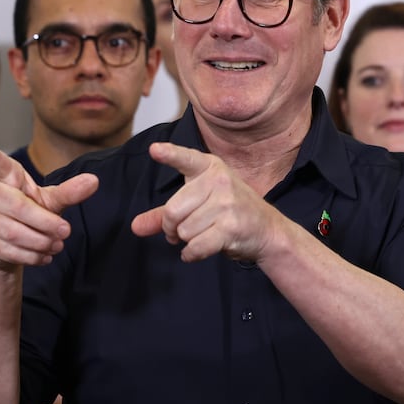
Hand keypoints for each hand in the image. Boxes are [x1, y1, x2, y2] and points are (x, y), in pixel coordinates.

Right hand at [0, 142, 98, 271]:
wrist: (5, 244)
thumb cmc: (27, 212)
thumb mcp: (48, 200)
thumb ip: (68, 192)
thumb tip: (94, 181)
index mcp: (3, 175)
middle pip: (17, 207)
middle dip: (45, 223)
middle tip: (65, 232)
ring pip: (11, 232)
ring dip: (39, 242)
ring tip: (56, 245)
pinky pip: (5, 250)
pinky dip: (29, 256)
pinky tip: (43, 256)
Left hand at [130, 142, 282, 261]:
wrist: (267, 229)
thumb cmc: (228, 212)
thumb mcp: (197, 204)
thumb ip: (163, 214)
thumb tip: (135, 227)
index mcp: (209, 167)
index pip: (186, 159)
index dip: (169, 154)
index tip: (153, 150)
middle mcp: (218, 180)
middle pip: (172, 211)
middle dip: (171, 228)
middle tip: (180, 230)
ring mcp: (227, 203)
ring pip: (184, 231)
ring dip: (187, 241)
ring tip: (203, 234)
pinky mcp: (231, 226)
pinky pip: (195, 246)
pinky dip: (192, 254)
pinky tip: (199, 249)